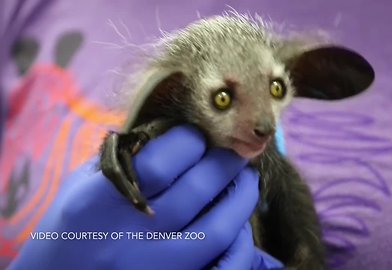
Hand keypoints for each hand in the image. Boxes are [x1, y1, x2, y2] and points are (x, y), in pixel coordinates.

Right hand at [8, 125, 280, 269]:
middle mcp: (126, 237)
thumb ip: (123, 158)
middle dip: (225, 162)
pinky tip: (240, 225)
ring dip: (241, 197)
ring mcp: (151, 268)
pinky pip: (222, 267)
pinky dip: (240, 245)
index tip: (199, 136)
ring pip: (217, 229)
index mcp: (98, 202)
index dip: (190, 141)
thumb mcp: (83, 185)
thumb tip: (176, 133)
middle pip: (196, 190)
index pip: (160, 162)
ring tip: (246, 179)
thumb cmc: (72, 227)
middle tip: (234, 151)